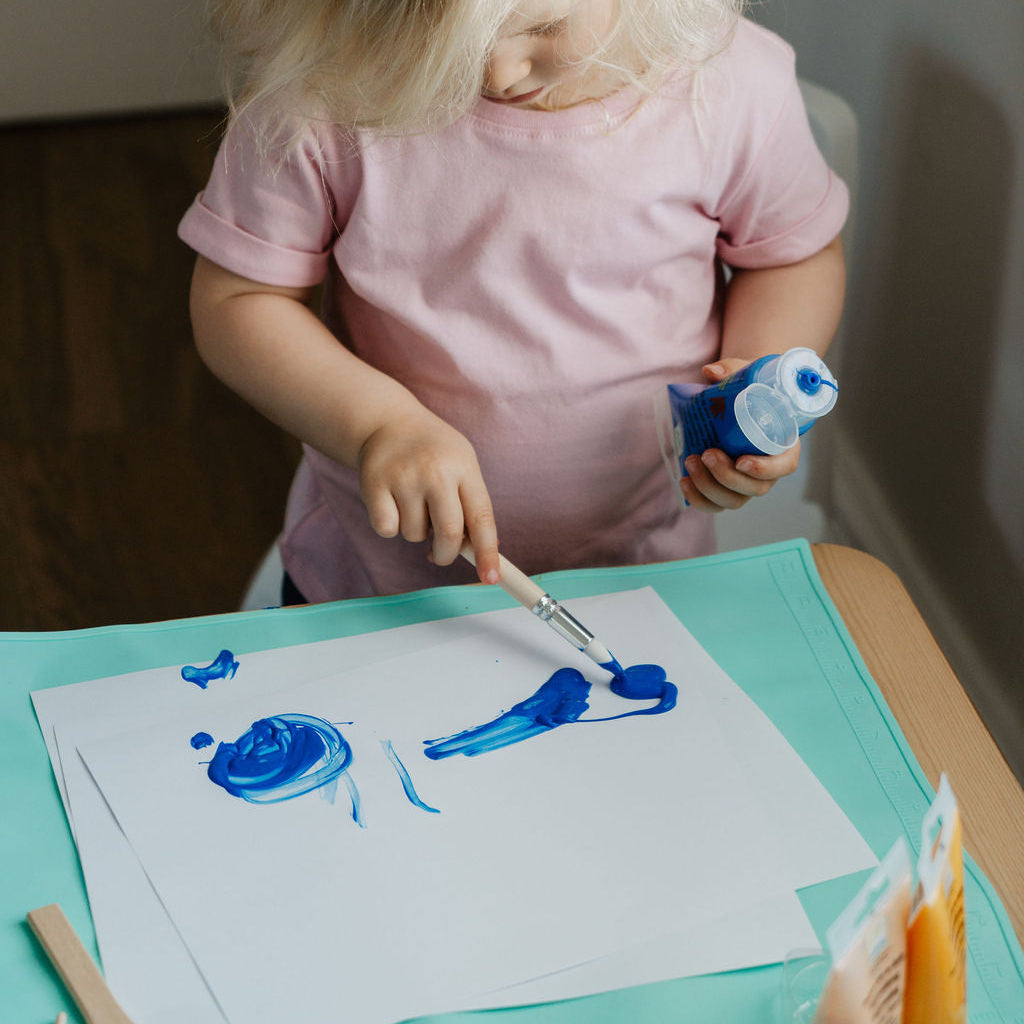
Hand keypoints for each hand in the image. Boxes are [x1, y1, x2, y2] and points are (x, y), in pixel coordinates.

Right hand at [357, 407, 499, 582]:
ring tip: (412, 503)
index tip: (491, 577)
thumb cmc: (433, 452)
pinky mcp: (374, 484)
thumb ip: (472, 505)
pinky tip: (392, 503)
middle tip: (439, 554)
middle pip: (449, 533)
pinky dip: (390, 525)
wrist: (388, 422)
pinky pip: (387, 529)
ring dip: (415, 532)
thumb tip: (482, 552)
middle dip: (446, 554)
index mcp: (464, 467)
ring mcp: (404, 477)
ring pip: (415, 535)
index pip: (482, 517)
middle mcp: (435, 471)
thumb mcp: (461, 465)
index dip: (488, 552)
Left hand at [679, 358, 800, 512]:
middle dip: (727, 476)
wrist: (740, 402)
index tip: (742, 461)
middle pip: (755, 488)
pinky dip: (698, 499)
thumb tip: (710, 372)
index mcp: (783, 446)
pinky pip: (715, 504)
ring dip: (710, 487)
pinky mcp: (725, 489)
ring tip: (691, 461)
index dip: (766, 469)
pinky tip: (684, 481)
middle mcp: (767, 471)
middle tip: (707, 453)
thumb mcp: (746, 376)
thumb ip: (732, 370)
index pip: (784, 466)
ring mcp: (746, 483)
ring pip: (734, 500)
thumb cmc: (750, 391)